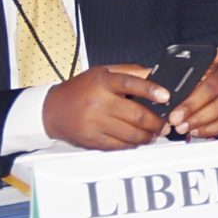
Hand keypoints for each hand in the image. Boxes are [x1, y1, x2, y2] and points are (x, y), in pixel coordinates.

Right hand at [42, 64, 171, 148]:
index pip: (131, 84)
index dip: (151, 90)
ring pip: (130, 133)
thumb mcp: (103, 72)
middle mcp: (99, 102)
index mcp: (103, 82)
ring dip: (148, 136)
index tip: (166, 96)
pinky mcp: (92, 139)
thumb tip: (155, 74)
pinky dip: (132, 144)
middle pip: (136, 114)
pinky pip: (119, 145)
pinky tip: (138, 140)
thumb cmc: (80, 89)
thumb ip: (129, 72)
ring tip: (155, 134)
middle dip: (156, 122)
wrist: (52, 109)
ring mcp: (95, 123)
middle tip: (165, 123)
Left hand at [167, 46, 217, 137]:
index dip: (214, 57)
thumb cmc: (191, 90)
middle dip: (191, 106)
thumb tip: (150, 79)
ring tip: (181, 128)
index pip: (211, 60)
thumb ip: (168, 77)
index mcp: (211, 67)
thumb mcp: (179, 80)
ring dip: (197, 120)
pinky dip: (208, 130)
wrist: (211, 103)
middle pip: (210, 89)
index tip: (216, 54)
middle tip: (174, 118)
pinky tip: (195, 131)